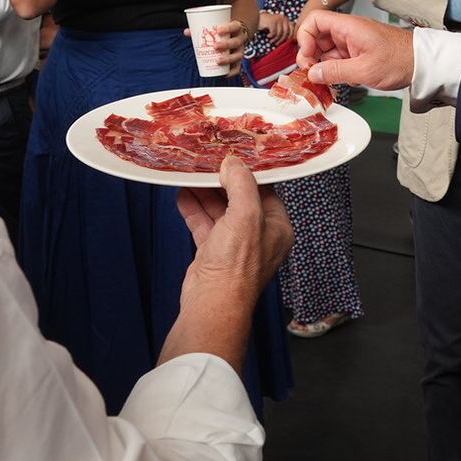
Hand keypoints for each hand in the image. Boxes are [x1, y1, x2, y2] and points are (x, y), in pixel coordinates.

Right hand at [176, 156, 293, 309]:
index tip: (234, 158)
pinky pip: (205, 225)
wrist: (212, 302)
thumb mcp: (245, 215)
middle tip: (208, 164)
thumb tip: (234, 164)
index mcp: (277, 228)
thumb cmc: (236, 266)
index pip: (266, 192)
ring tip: (191, 176)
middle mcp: (259, 237)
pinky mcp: (214, 253)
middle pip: (240, 200)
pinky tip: (183, 197)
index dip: (249, 175)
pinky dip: (194, 211)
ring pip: (220, 212)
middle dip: (222, 183)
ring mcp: (235, 246)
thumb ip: (241, 185)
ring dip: (205, 195)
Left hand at [181, 20, 251, 66]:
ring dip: (228, 59)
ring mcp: (240, 50)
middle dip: (226, 44)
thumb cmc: (225, 31)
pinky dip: (231, 72)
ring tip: (218, 61)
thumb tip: (187, 32)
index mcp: (236, 28)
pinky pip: (237, 68)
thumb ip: (202, 29)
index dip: (228, 28)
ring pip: (238, 55)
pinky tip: (224, 75)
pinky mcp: (238, 61)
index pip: (235, 26)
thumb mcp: (217, 27)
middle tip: (215, 46)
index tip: (218, 29)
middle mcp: (240, 39)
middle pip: (236, 42)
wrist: (237, 35)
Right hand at [259, 10, 294, 44]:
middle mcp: (283, 18)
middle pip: (286, 32)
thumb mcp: (278, 27)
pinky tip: (268, 36)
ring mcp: (278, 19)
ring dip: (275, 39)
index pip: (292, 28)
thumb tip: (292, 39)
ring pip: (280, 33)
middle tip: (277, 43)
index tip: (287, 42)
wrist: (257, 19)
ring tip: (271, 41)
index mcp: (286, 19)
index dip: (290, 36)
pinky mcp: (272, 21)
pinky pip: (274, 32)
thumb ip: (284, 30)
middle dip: (282, 40)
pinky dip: (271, 36)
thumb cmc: (268, 25)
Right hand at [296, 12, 413, 89]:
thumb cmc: (399, 60)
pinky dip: (334, 70)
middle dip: (311, 56)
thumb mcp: (364, 70)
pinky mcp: (358, 54)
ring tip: (326, 82)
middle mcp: (347, 32)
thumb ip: (335, 72)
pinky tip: (340, 82)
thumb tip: (312, 74)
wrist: (422, 64)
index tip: (307, 56)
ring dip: (322, 66)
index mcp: (348, 27)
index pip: (315, 20)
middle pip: (317, 37)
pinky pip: (338, 59)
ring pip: (326, 51)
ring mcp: (352, 43)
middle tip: (312, 74)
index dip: (305, 36)